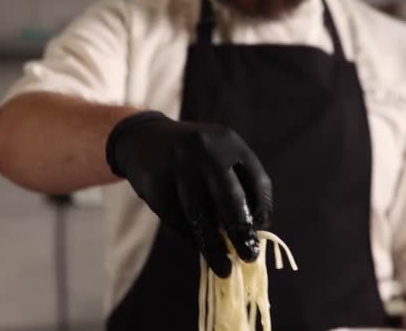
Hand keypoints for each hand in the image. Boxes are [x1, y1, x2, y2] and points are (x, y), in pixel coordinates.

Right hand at [106, 111, 271, 276]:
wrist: (144, 139)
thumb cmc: (192, 158)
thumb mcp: (218, 156)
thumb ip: (237, 185)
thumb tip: (254, 231)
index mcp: (229, 142)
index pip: (257, 180)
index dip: (262, 209)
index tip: (260, 230)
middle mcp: (205, 149)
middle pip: (229, 197)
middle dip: (241, 231)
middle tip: (249, 256)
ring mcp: (178, 164)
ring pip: (200, 214)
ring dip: (213, 245)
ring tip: (223, 267)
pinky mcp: (155, 180)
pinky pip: (175, 218)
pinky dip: (189, 236)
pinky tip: (197, 244)